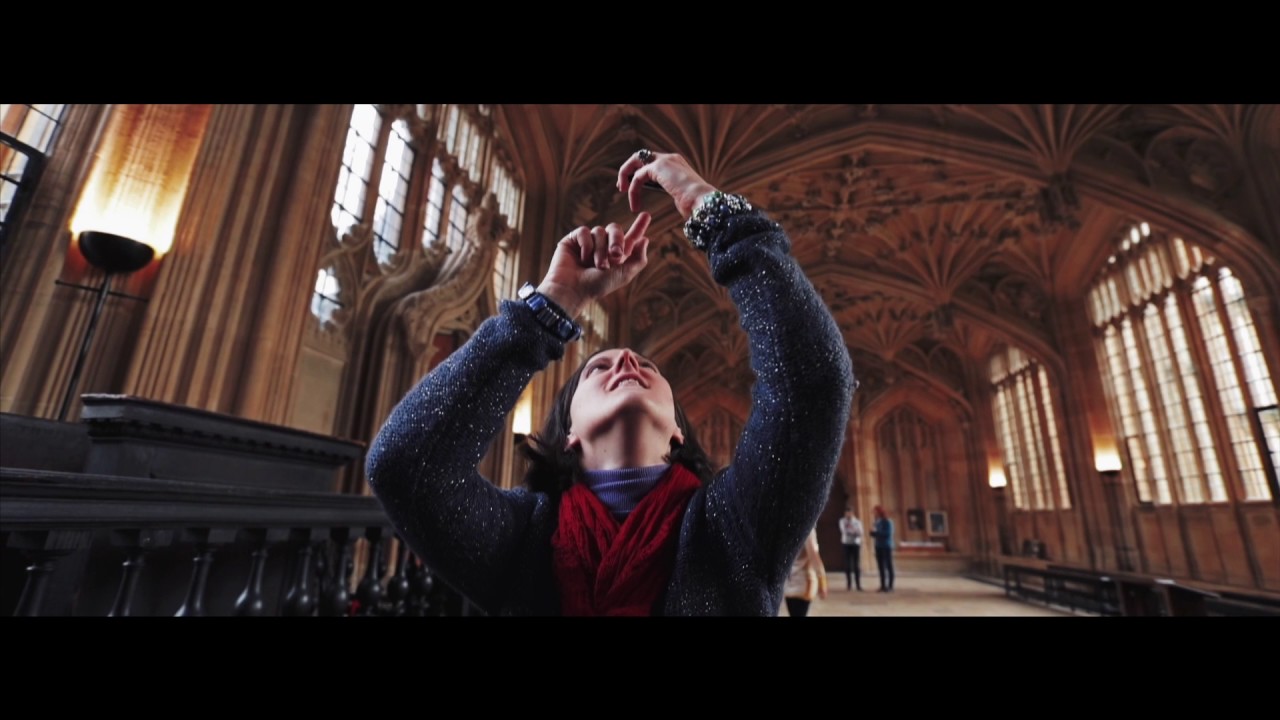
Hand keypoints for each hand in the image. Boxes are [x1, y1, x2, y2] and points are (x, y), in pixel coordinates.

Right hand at [536, 214, 651, 317]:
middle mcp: (603, 247)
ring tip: (595, 266)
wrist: (573, 289)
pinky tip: (582, 258)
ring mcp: (588, 242)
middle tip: (615, 255)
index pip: (629, 237)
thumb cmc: (598, 286)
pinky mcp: (573, 240)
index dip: (638, 227)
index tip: (646, 215)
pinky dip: (586, 245)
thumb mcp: (624, 275)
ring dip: (600, 250)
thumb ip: (638, 259)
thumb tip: (645, 240)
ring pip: (600, 231)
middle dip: (617, 240)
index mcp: (616, 256)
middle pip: (615, 229)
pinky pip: (584, 232)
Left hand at [617, 151, 716, 218]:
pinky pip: (637, 177)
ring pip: (636, 160)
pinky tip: (635, 205)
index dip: (639, 172)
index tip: (631, 187)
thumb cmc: (697, 204)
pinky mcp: (658, 167)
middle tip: (622, 186)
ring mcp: (664, 160)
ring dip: (625, 174)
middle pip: (641, 156)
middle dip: (628, 169)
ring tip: (622, 190)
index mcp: (677, 163)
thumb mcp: (682, 195)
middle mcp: (670, 158)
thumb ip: (673, 191)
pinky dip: (633, 190)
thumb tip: (672, 198)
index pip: (652, 161)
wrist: (702, 201)